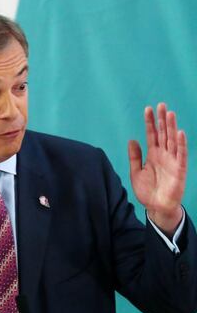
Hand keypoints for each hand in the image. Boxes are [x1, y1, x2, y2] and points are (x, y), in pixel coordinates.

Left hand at [128, 103, 186, 235]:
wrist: (156, 207)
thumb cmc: (147, 191)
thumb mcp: (135, 172)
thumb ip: (134, 157)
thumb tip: (132, 140)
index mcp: (153, 154)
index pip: (152, 134)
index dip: (150, 122)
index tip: (148, 109)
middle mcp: (163, 155)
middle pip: (163, 134)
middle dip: (162, 120)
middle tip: (161, 104)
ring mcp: (172, 161)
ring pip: (172, 140)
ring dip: (171, 127)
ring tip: (169, 114)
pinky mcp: (179, 170)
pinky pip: (181, 155)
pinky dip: (181, 144)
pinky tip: (180, 133)